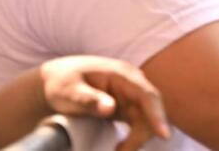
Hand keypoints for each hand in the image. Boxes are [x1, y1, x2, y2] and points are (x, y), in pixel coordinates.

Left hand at [39, 56, 168, 150]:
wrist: (55, 80)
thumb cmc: (62, 82)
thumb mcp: (69, 91)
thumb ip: (89, 99)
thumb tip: (110, 108)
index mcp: (122, 74)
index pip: (147, 95)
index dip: (157, 114)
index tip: (163, 134)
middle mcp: (132, 84)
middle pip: (150, 110)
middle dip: (142, 134)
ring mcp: (130, 95)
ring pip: (146, 119)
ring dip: (138, 138)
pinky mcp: (126, 107)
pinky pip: (139, 123)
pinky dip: (133, 137)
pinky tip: (121, 147)